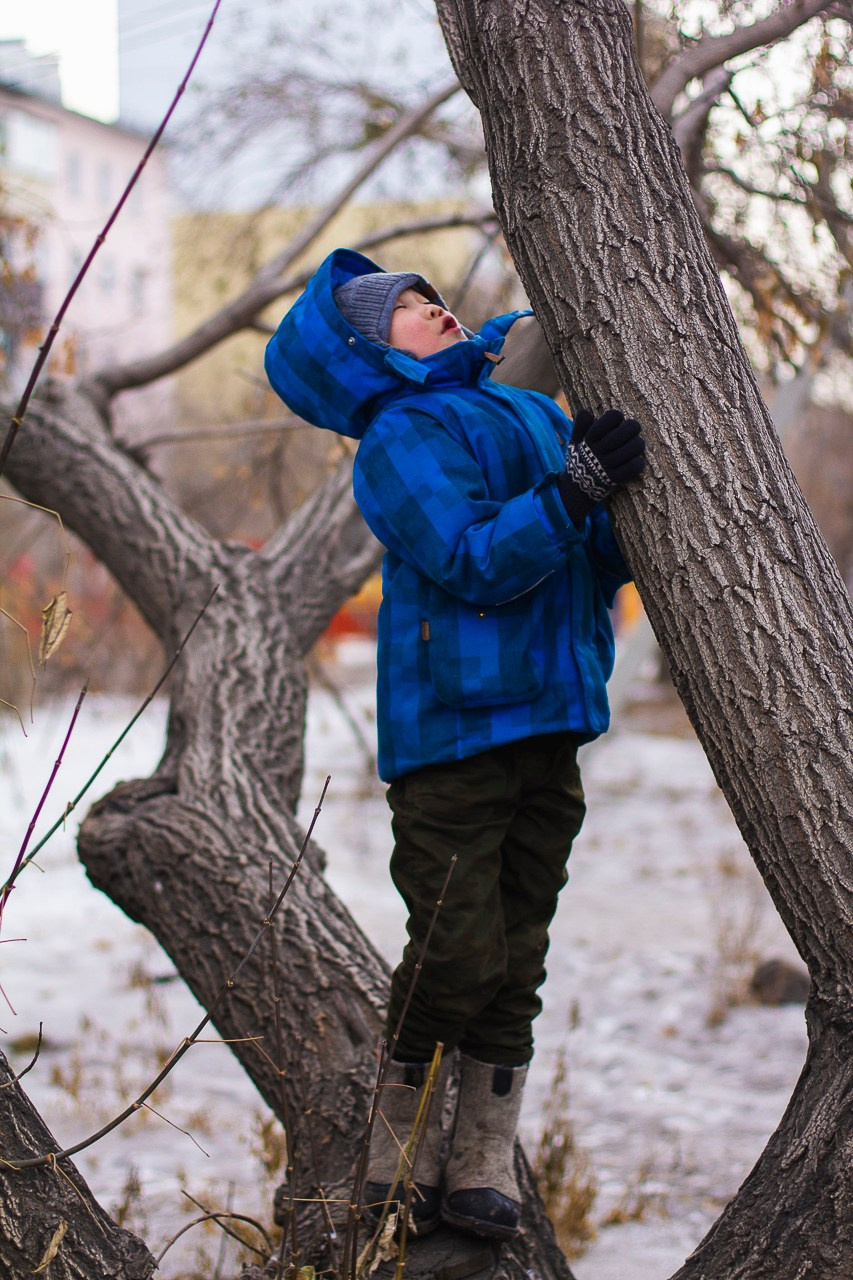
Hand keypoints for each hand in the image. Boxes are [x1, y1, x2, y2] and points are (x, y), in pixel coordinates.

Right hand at [558, 407, 645, 525]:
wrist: (577, 489)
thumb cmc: (580, 459)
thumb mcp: (574, 441)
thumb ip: (579, 426)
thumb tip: (586, 412)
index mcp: (589, 439)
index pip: (610, 418)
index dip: (617, 416)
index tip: (618, 420)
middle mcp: (599, 451)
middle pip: (626, 431)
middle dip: (633, 427)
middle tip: (634, 429)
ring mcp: (607, 466)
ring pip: (634, 448)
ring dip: (638, 444)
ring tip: (636, 444)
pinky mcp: (615, 479)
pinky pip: (634, 467)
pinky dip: (638, 462)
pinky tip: (635, 460)